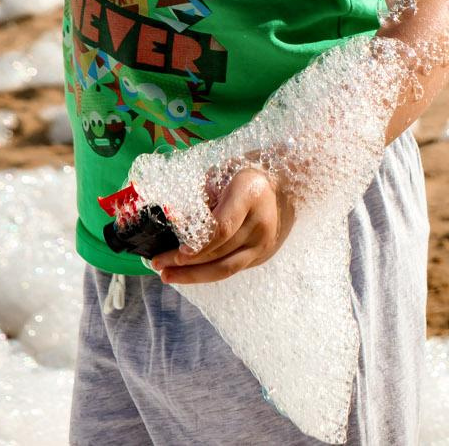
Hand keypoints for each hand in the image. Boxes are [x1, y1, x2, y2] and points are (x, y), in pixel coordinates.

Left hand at [151, 168, 294, 283]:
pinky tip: (189, 272)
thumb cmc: (248, 172)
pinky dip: (208, 272)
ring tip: (168, 275)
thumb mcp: (223, 172)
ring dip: (194, 275)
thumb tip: (174, 222)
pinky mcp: (264, 255)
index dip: (198, 245)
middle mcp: (261, 222)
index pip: (222, 228)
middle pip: (220, 252)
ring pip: (226, 268)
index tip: (177, 253)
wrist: (291, 183)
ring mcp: (265, 242)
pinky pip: (232, 268)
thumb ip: (201, 196)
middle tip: (157, 263)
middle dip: (185, 262)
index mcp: (250, 193)